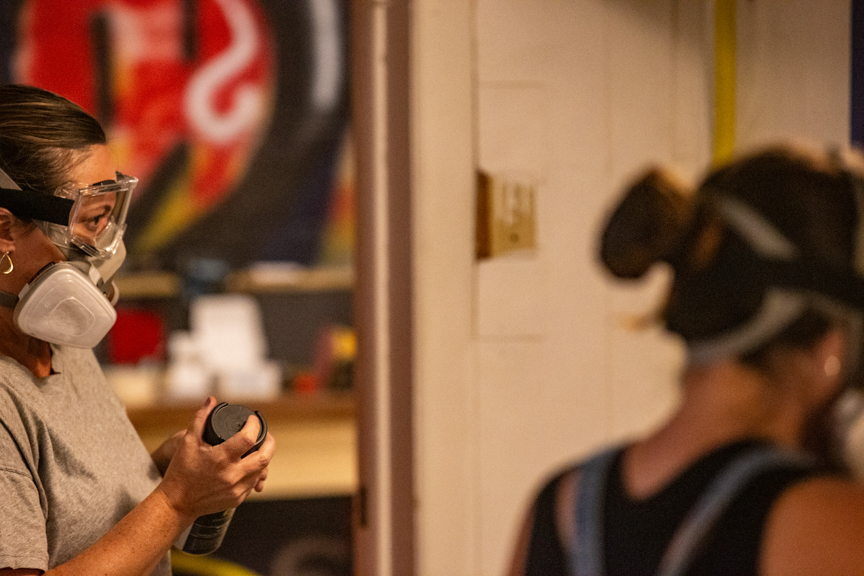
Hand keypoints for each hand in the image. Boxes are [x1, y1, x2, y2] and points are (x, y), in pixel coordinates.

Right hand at [156, 397, 276, 520]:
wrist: (177, 502)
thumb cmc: (181, 471)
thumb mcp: (187, 441)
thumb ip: (201, 418)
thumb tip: (211, 400)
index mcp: (221, 458)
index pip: (249, 438)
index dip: (254, 425)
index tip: (252, 419)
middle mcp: (232, 475)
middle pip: (265, 456)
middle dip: (269, 442)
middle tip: (265, 435)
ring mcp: (236, 489)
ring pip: (261, 470)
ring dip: (263, 457)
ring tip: (258, 448)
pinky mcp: (237, 499)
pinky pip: (253, 483)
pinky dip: (254, 472)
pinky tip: (249, 464)